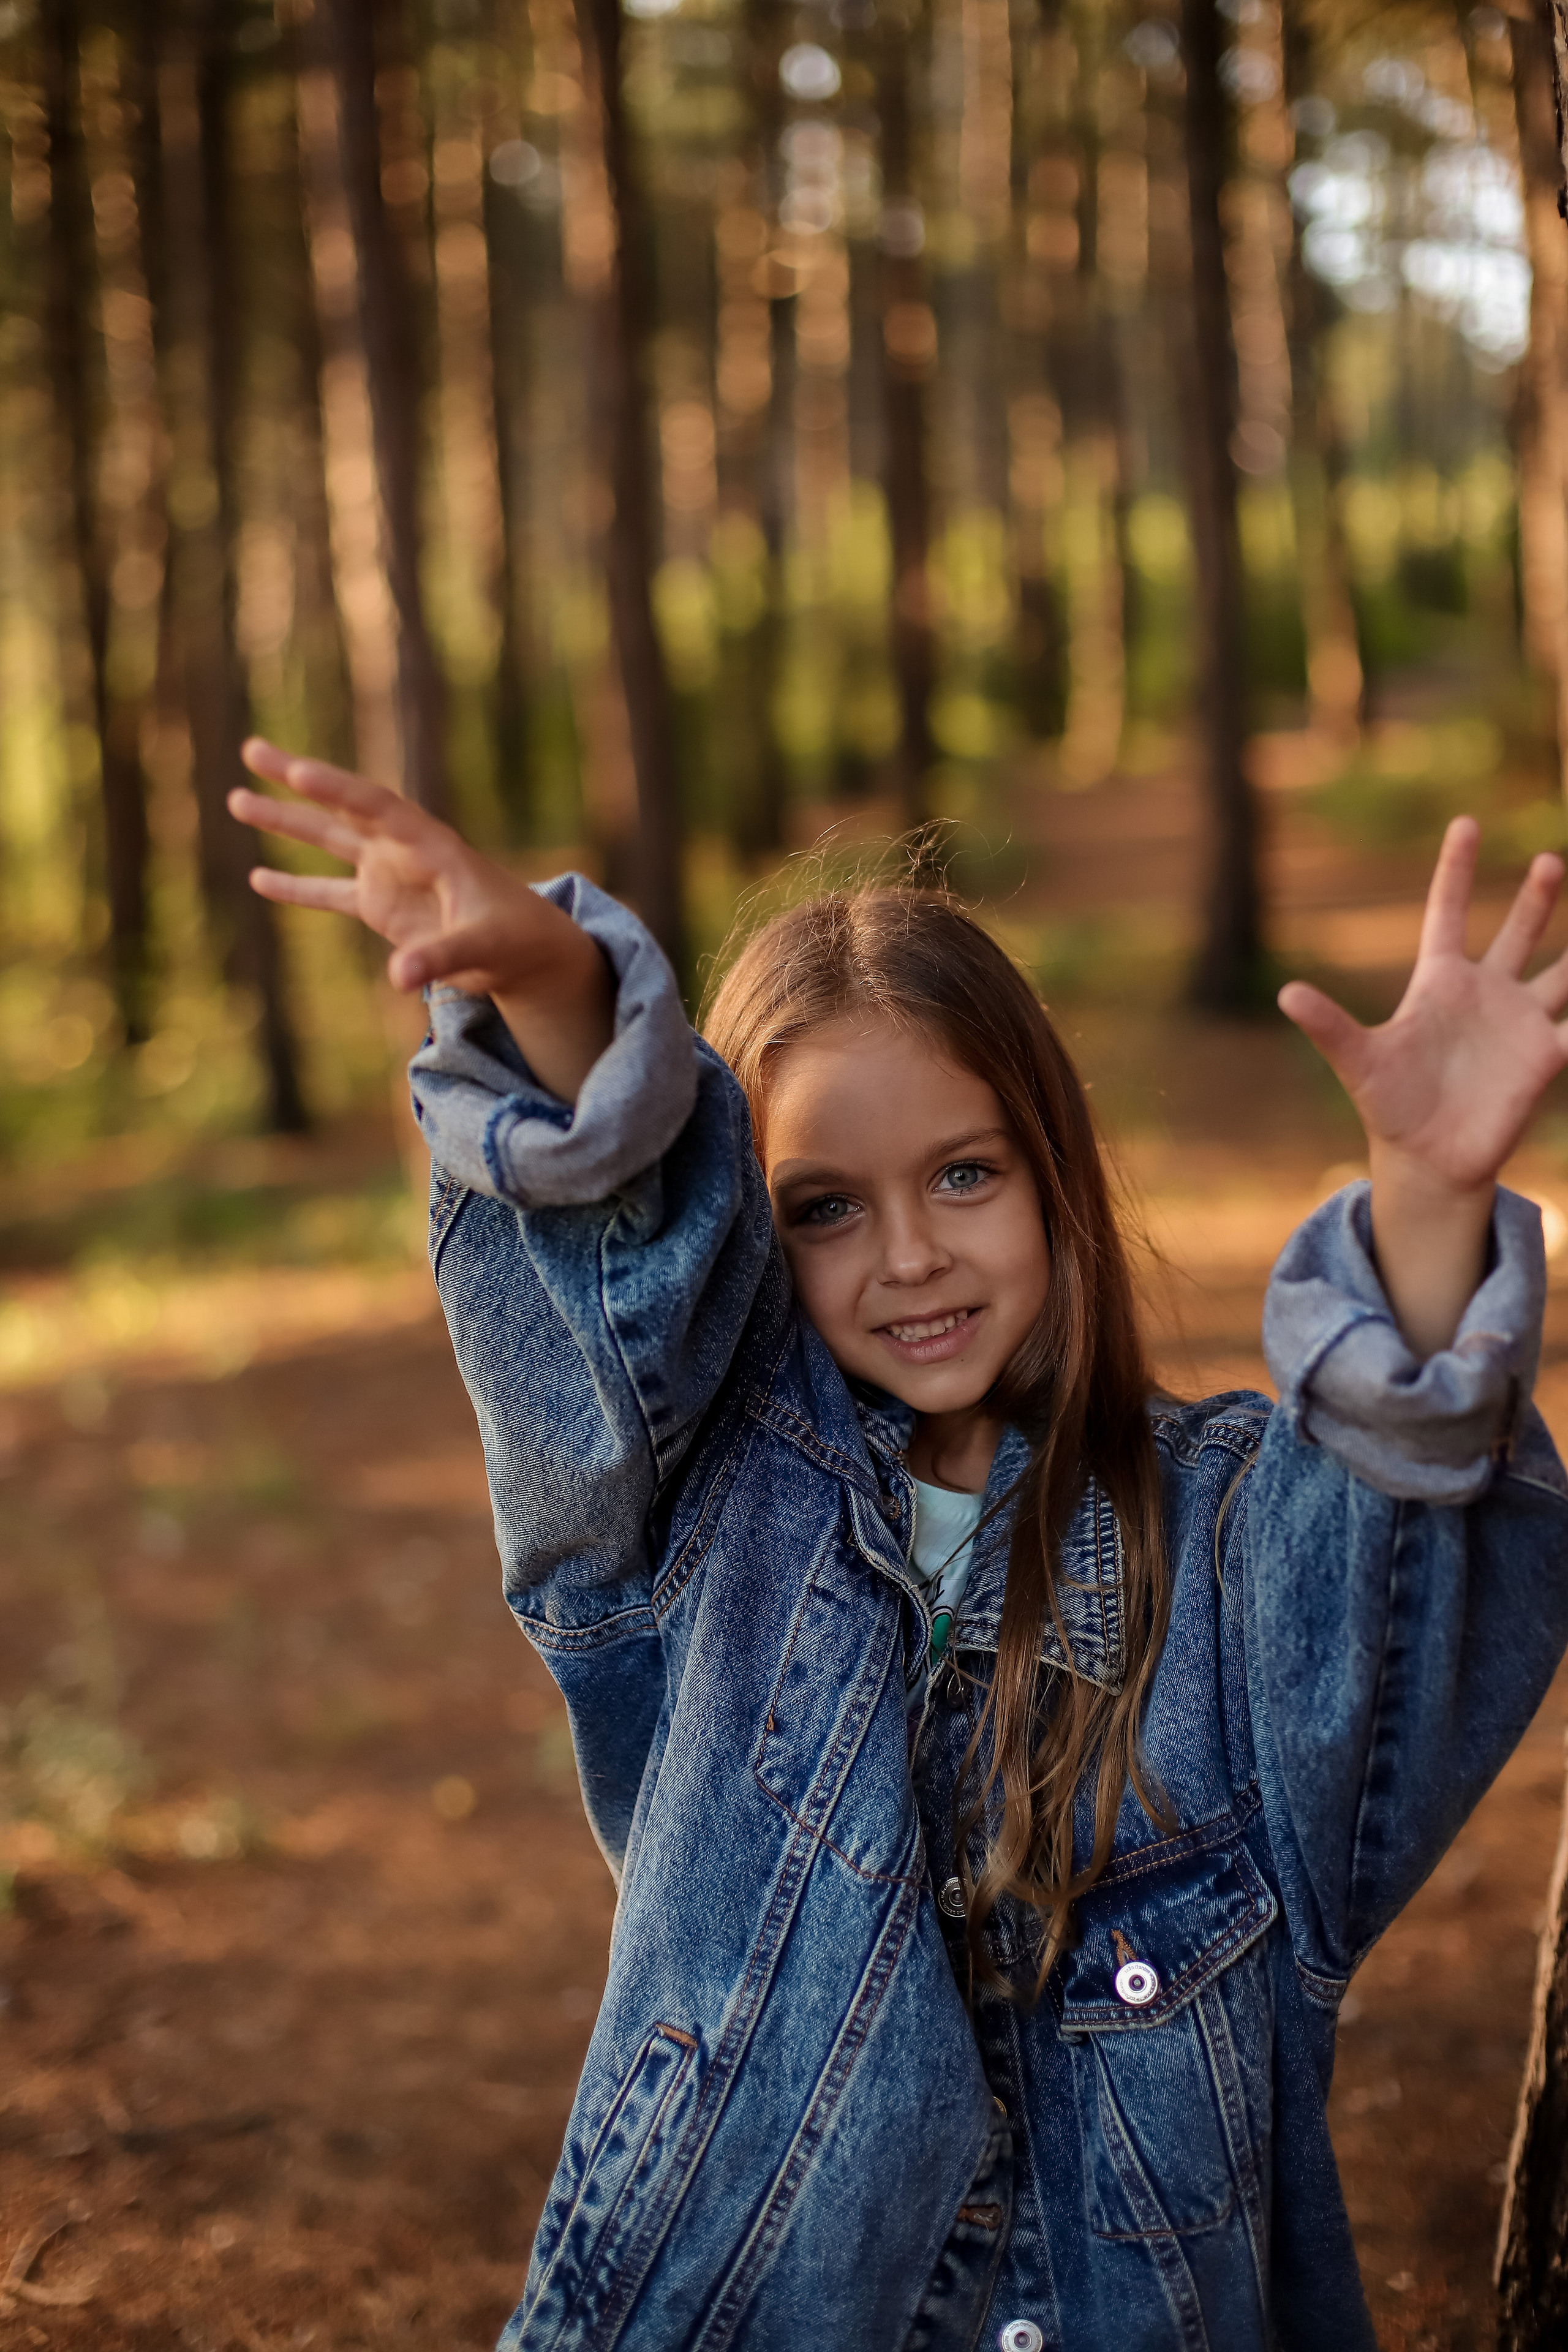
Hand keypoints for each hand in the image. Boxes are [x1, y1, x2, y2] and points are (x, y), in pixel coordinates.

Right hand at [231, 739, 613, 1100]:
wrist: (526, 951)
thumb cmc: (515, 938)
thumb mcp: (483, 947)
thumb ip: (441, 957)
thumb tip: (398, 978)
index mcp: (431, 845)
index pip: (378, 808)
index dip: (337, 790)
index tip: (297, 772)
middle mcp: (404, 851)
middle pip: (344, 807)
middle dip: (299, 780)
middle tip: (251, 749)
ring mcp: (389, 875)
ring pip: (329, 841)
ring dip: (285, 822)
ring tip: (235, 799)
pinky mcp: (381, 906)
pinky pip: (330, 892)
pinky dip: (297, 887)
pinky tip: (258, 877)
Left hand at [1280, 817, 1567, 1355]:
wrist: (1428, 1157)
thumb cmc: (1390, 1106)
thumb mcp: (1357, 1062)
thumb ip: (1329, 1026)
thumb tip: (1284, 995)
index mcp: (1438, 984)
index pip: (1447, 914)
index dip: (1455, 871)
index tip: (1465, 822)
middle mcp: (1484, 994)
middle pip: (1515, 933)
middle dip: (1535, 898)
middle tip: (1549, 860)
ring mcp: (1518, 1022)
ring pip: (1559, 972)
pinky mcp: (1545, 1055)